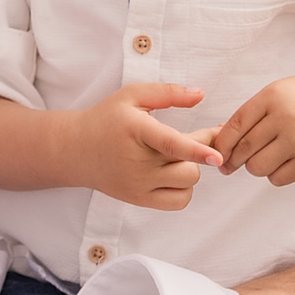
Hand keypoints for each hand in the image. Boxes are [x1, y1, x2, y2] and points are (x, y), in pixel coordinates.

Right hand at [69, 83, 225, 210]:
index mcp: (136, 131)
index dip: (197, 150)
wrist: (76, 150)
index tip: (218, 156)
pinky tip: (173, 173)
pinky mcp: (140, 199)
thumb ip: (167, 93)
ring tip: (176, 155)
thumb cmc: (107, 119)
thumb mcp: (132, 95)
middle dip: (200, 151)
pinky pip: (179, 201)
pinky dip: (184, 188)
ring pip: (187, 184)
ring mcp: (139, 185)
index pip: (170, 144)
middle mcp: (138, 162)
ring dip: (191, 168)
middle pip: (188, 166)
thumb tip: (201, 95)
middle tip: (196, 136)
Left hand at [214, 71, 294, 183]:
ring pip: (258, 167)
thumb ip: (251, 113)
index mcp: (272, 97)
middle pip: (244, 149)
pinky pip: (279, 178)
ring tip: (260, 159)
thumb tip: (218, 136)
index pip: (235, 125)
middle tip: (229, 164)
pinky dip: (273, 175)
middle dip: (232, 160)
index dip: (221, 143)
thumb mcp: (278, 93)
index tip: (215, 152)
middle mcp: (284, 117)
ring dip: (253, 167)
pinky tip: (278, 164)